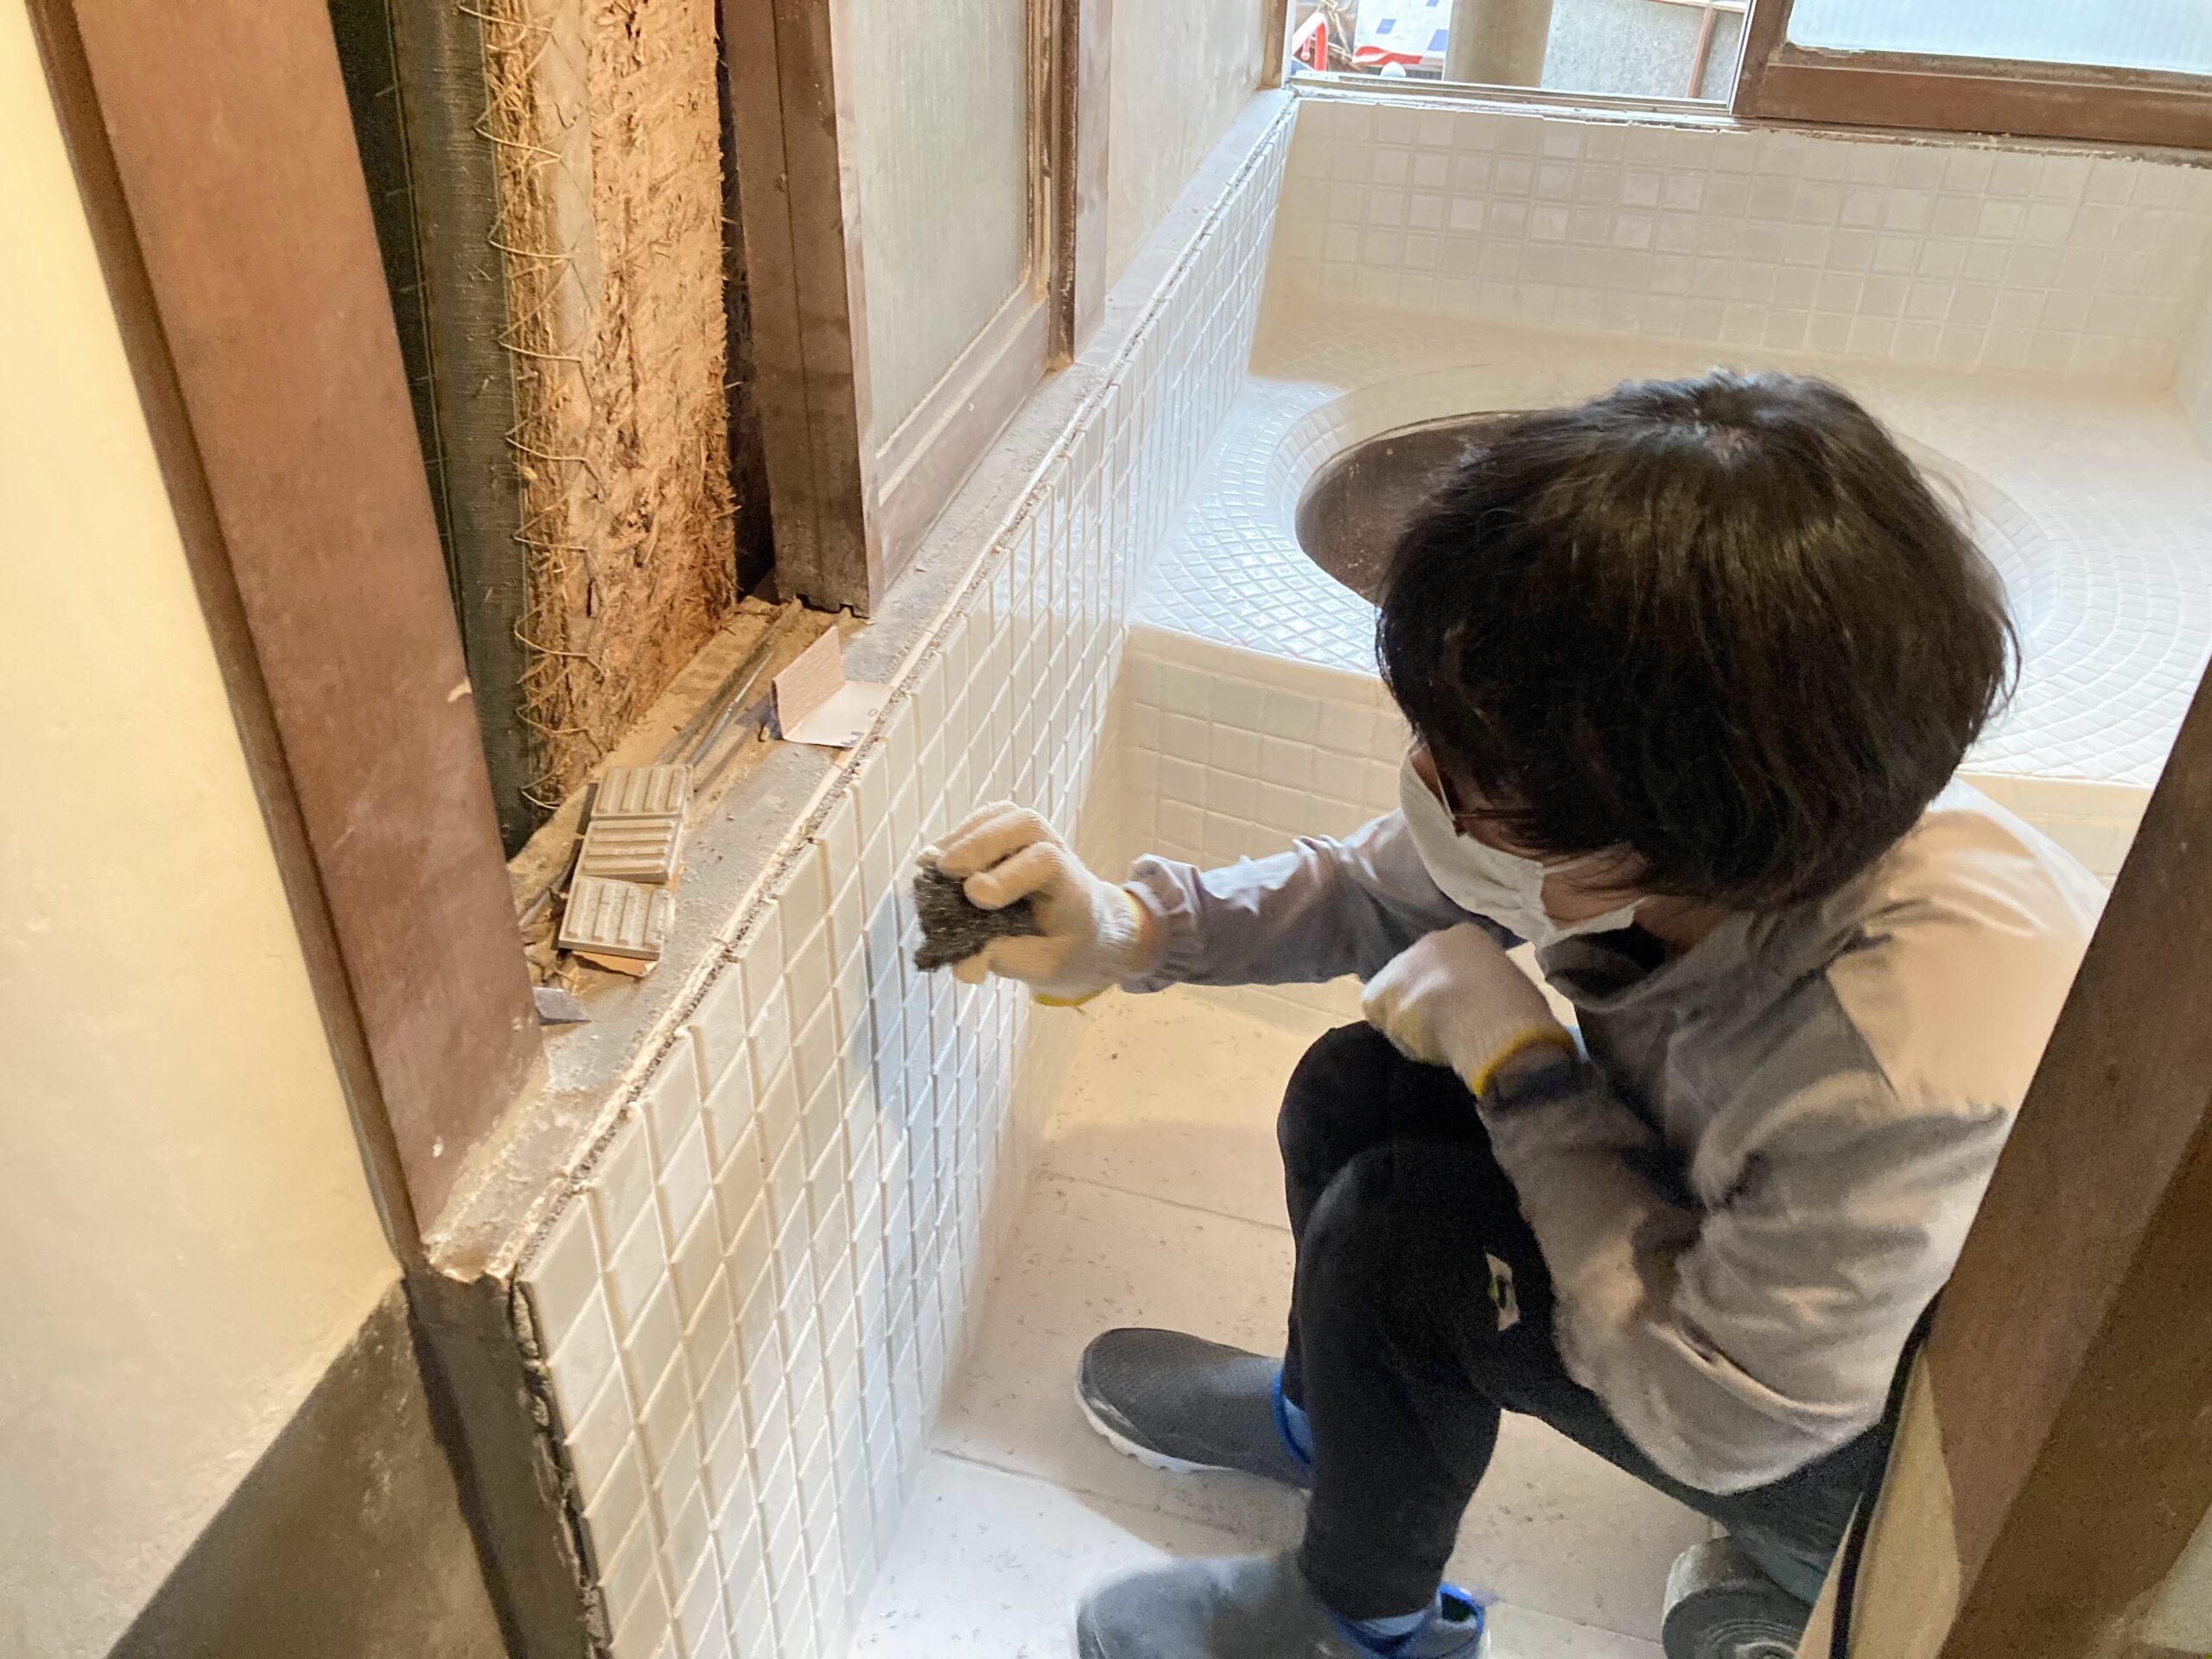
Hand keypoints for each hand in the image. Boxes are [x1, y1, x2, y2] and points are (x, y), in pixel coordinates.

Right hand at [926, 803, 1155, 1000]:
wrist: (1091, 927)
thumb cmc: (1068, 947)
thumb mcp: (1046, 967)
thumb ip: (1007, 961)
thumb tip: (964, 966)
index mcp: (1072, 889)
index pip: (1047, 863)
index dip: (1009, 875)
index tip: (975, 895)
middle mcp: (1058, 852)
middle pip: (1026, 824)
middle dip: (982, 843)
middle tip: (946, 868)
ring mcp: (1037, 838)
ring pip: (1005, 816)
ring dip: (964, 836)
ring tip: (932, 862)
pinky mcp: (1014, 836)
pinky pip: (988, 820)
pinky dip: (960, 834)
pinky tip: (936, 857)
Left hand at [1361, 923, 1572, 1094]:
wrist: (1488, 1017)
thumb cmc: (1515, 1008)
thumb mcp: (1509, 987)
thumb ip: (1488, 988)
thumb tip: (1485, 1006)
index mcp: (1466, 937)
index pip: (1447, 963)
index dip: (1450, 992)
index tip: (1460, 1012)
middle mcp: (1429, 941)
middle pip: (1417, 975)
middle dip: (1423, 1001)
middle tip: (1440, 1029)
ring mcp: (1402, 964)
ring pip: (1395, 995)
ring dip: (1406, 1018)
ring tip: (1429, 1040)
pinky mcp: (1380, 989)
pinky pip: (1377, 1012)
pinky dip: (1391, 1029)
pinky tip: (1414, 1041)